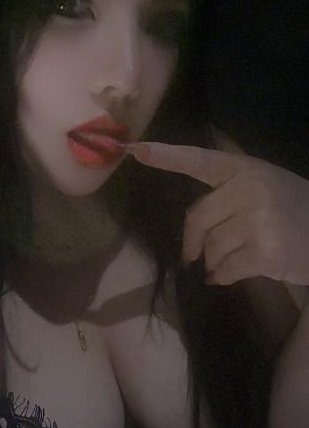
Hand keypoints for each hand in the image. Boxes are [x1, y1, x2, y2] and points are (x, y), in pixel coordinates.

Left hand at [126, 142, 308, 286]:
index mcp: (247, 169)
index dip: (167, 156)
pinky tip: (233, 274)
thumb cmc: (296, 211)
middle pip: (197, 218)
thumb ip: (228, 192)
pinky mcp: (265, 252)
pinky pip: (224, 269)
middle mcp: (251, 189)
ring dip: (214, 260)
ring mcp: (259, 221)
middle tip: (192, 255)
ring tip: (235, 259)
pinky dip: (223, 276)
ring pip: (210, 247)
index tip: (135, 150)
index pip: (200, 160)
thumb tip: (190, 228)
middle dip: (193, 241)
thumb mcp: (266, 186)